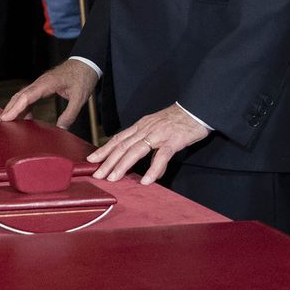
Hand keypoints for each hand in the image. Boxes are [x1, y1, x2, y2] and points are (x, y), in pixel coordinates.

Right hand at [0, 59, 97, 128]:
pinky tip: (28, 118)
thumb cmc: (83, 77)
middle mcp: (40, 83)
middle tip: (1, 123)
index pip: (26, 97)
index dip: (15, 108)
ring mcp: (40, 84)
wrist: (86, 63)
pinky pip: (29, 97)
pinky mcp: (42, 86)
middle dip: (9, 109)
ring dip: (15, 108)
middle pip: (19, 96)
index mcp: (47, 83)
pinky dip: (25, 107)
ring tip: (10, 123)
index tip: (6, 118)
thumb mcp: (80, 98)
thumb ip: (70, 114)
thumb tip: (61, 130)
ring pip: (22, 96)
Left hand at [88, 104, 209, 184]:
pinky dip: (153, 169)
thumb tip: (142, 161)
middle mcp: (146, 129)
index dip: (104, 149)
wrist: (197, 109)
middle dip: (107, 161)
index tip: (91, 159)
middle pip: (122, 146)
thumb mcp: (156, 126)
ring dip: (122, 166)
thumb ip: (147, 142)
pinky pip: (161, 156)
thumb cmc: (177, 119)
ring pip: (135, 151)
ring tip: (113, 178)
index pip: (118, 139)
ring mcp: (159, 135)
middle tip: (97, 175)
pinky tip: (147, 181)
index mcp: (141, 126)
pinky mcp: (173, 141)